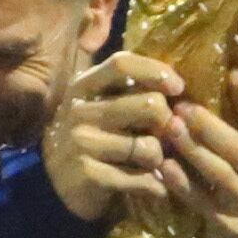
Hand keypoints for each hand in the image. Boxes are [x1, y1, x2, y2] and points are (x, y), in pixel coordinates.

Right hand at [42, 49, 183, 223]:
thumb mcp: (95, 103)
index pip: (122, 63)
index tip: (178, 87)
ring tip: (153, 164)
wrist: (58, 191)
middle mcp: (80, 111)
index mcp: (83, 87)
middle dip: (168, 123)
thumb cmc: (91, 140)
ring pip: (148, 146)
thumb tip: (136, 47)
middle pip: (148, 105)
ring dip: (159, 159)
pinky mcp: (89, 174)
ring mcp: (82, 143)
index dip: (155, 71)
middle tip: (168, 136)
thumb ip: (118, 79)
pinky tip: (153, 187)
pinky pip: (141, 178)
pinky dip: (154, 186)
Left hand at [160, 73, 237, 237]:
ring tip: (170, 129)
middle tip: (182, 106)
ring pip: (220, 174)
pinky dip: (182, 184)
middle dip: (209, 126)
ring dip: (193, 150)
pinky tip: (163, 167)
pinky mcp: (231, 227)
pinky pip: (203, 202)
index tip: (233, 74)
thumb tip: (223, 76)